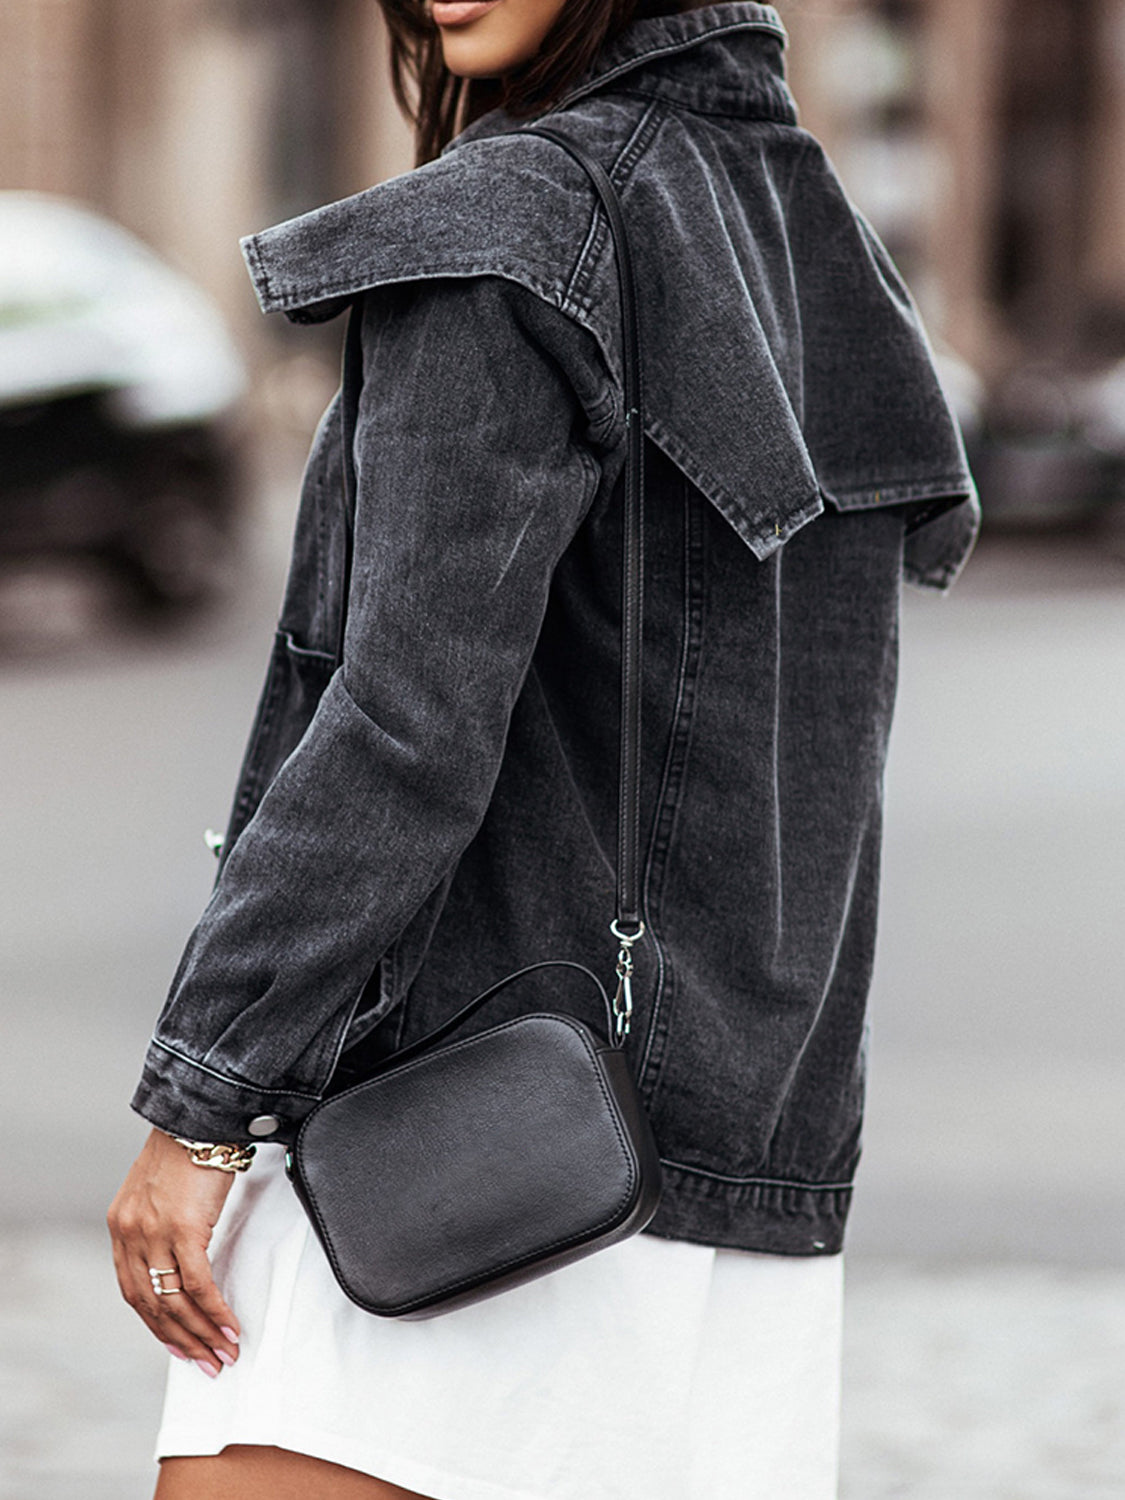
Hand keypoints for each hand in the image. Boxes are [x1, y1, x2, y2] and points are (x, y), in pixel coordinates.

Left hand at [107, 1127, 240, 1376]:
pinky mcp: (184, 1228)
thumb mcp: (160, 1193)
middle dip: (182, 1340)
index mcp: (121, 1227)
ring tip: (224, 1353)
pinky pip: (199, 1283)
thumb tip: (181, 1260)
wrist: (199, 1117)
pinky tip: (230, 1327)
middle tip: (206, 1363)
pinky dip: (215, 1310)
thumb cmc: (187, 1149)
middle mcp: (131, 1234)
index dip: (157, 1325)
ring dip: (201, 1333)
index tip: (180, 1346)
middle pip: (153, 1305)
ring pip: (175, 1301)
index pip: (134, 1292)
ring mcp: (155, 1233)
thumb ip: (161, 1226)